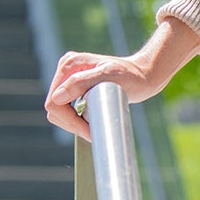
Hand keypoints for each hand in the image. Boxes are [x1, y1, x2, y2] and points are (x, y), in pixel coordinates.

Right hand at [44, 18, 199, 141]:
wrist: (145, 75)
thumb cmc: (132, 75)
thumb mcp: (109, 76)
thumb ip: (81, 83)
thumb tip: (57, 97)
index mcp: (69, 65)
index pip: (55, 102)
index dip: (69, 121)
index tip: (89, 131)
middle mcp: (66, 70)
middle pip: (54, 108)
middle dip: (71, 124)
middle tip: (93, 133)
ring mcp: (70, 78)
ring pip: (59, 111)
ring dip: (73, 124)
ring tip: (93, 129)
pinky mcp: (76, 87)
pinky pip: (67, 110)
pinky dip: (75, 120)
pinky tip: (90, 123)